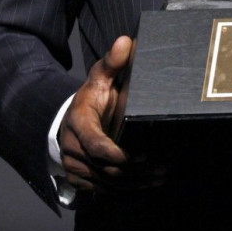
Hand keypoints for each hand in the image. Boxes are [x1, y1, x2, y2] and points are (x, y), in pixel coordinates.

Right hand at [58, 36, 163, 193]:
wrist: (70, 119)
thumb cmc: (92, 96)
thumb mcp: (100, 76)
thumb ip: (113, 61)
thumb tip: (126, 41)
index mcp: (79, 122)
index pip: (95, 144)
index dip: (118, 153)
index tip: (141, 154)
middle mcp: (73, 148)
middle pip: (104, 168)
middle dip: (134, 171)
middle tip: (161, 167)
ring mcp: (75, 167)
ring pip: (105, 183)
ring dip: (134, 183)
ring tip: (160, 177)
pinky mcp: (81, 180)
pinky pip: (103, 190)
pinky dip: (126, 189)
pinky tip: (147, 184)